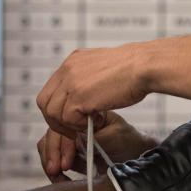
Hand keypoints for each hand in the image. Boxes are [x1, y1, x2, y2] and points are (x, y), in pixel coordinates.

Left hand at [36, 45, 150, 134]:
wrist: (145, 66)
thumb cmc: (134, 68)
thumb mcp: (102, 66)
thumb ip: (87, 78)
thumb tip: (81, 96)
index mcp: (73, 61)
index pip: (50, 89)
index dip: (57, 107)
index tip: (70, 118)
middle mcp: (67, 69)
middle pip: (45, 102)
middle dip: (56, 120)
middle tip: (74, 129)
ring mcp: (71, 83)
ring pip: (54, 113)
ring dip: (70, 125)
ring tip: (90, 124)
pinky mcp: (79, 96)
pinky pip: (69, 119)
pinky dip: (81, 126)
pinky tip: (98, 121)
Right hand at [37, 112, 156, 182]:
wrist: (134, 155)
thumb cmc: (128, 141)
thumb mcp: (117, 136)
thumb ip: (97, 137)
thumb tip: (76, 140)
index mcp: (84, 114)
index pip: (63, 124)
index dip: (62, 144)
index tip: (66, 162)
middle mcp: (73, 124)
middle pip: (52, 134)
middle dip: (52, 154)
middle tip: (57, 170)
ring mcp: (69, 138)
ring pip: (46, 146)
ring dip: (49, 162)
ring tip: (58, 177)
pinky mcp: (69, 153)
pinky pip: (52, 158)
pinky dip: (53, 170)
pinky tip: (61, 180)